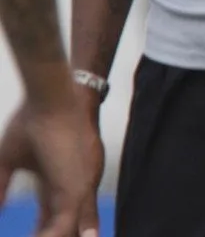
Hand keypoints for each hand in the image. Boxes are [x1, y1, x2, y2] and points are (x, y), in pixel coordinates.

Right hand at [0, 93, 96, 236]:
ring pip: (68, 229)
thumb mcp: (9, 160)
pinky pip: (64, 226)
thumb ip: (0, 185)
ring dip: (54, 236)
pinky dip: (52, 236)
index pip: (49, 221)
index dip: (40, 234)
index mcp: (56, 185)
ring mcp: (76, 191)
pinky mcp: (76, 190)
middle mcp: (71, 191)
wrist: (52, 101)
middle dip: (50, 236)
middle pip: (63, 227)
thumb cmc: (31, 123)